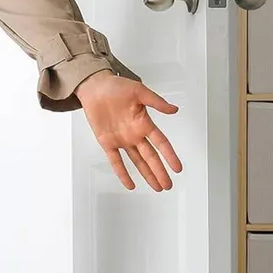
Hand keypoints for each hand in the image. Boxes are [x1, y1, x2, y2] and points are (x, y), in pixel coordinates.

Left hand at [76, 70, 181, 190]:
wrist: (95, 87)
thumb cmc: (116, 86)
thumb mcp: (139, 91)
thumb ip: (156, 102)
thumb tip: (174, 109)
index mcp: (144, 122)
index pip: (161, 142)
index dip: (170, 155)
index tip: (177, 167)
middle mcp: (135, 134)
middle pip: (151, 157)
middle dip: (160, 171)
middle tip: (168, 185)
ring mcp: (122, 140)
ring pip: (137, 162)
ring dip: (147, 174)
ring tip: (157, 186)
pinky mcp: (108, 142)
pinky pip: (116, 161)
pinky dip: (122, 173)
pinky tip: (129, 183)